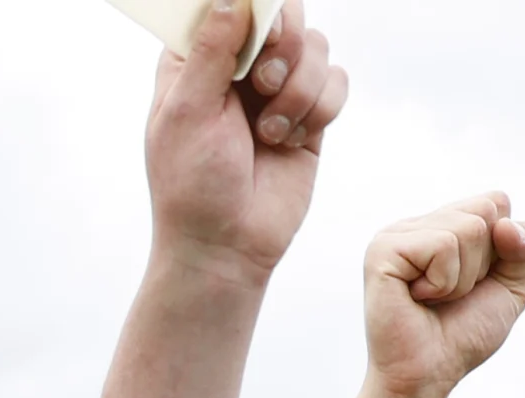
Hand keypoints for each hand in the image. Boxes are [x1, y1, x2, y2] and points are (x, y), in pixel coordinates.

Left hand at [145, 1, 346, 288]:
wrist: (225, 247)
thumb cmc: (192, 185)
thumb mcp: (188, 113)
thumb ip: (210, 51)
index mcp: (197, 57)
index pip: (232, 4)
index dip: (254, 10)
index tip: (257, 39)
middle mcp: (240, 65)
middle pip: (285, 12)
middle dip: (283, 44)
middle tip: (263, 82)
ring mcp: (278, 88)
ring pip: (317, 46)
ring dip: (298, 88)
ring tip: (269, 131)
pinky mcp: (309, 115)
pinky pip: (337, 82)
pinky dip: (318, 109)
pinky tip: (288, 141)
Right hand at [363, 194, 524, 397]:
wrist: (426, 377)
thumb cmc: (461, 336)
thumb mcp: (512, 288)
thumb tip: (505, 224)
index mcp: (440, 224)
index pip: (496, 201)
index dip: (502, 246)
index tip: (472, 283)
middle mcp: (416, 223)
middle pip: (486, 209)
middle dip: (483, 262)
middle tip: (450, 294)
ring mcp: (394, 234)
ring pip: (468, 228)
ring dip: (462, 278)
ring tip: (432, 300)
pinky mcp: (382, 250)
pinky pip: (443, 246)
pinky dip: (443, 283)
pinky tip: (417, 299)